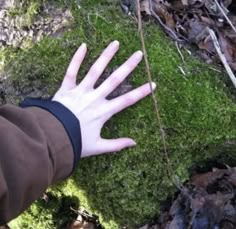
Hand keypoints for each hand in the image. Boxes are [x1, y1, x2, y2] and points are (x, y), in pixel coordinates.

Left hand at [53, 41, 155, 157]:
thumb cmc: (75, 142)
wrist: (52, 137)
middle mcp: (95, 98)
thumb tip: (134, 143)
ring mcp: (80, 91)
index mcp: (103, 111)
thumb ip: (117, 145)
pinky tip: (84, 45)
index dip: (141, 92)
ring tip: (115, 43)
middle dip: (128, 66)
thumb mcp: (98, 147)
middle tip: (138, 54)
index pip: (127, 100)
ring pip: (95, 70)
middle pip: (115, 79)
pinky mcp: (66, 88)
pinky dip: (77, 58)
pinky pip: (71, 71)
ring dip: (106, 56)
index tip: (153, 83)